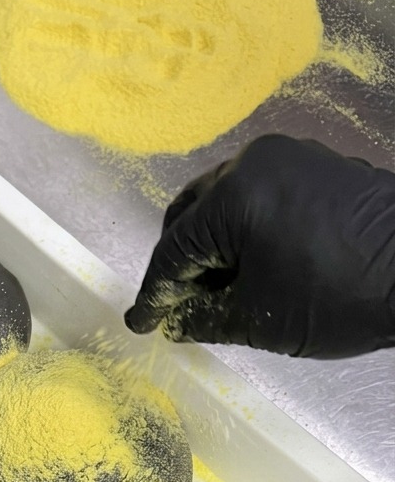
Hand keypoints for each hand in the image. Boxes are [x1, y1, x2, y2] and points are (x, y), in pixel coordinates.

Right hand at [124, 135, 394, 357]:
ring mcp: (291, 158)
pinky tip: (252, 267)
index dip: (154, 294)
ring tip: (215, 291)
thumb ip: (203, 318)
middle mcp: (256, 162)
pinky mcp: (320, 168)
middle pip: (192, 214)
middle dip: (180, 263)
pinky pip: (260, 197)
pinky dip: (245, 232)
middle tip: (176, 304)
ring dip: (212, 247)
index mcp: (235, 193)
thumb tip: (176, 321)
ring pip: (226, 202)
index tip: (141, 323)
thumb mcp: (260, 319)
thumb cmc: (340, 296)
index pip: (175, 250)